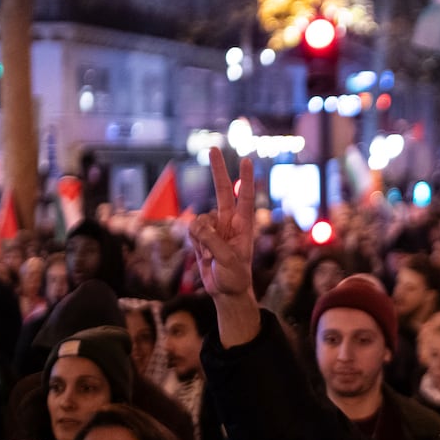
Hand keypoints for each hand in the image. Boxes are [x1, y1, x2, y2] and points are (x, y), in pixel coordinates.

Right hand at [188, 148, 256, 301]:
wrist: (226, 292)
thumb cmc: (235, 277)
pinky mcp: (202, 236)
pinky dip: (194, 242)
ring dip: (201, 236)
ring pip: (199, 219)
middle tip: (213, 148)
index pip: (245, 197)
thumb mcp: (228, 260)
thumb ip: (213, 240)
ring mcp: (215, 228)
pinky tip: (204, 255)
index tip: (247, 160)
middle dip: (217, 170)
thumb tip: (197, 223)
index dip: (246, 179)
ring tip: (211, 255)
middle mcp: (229, 222)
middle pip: (223, 191)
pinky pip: (192, 230)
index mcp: (244, 226)